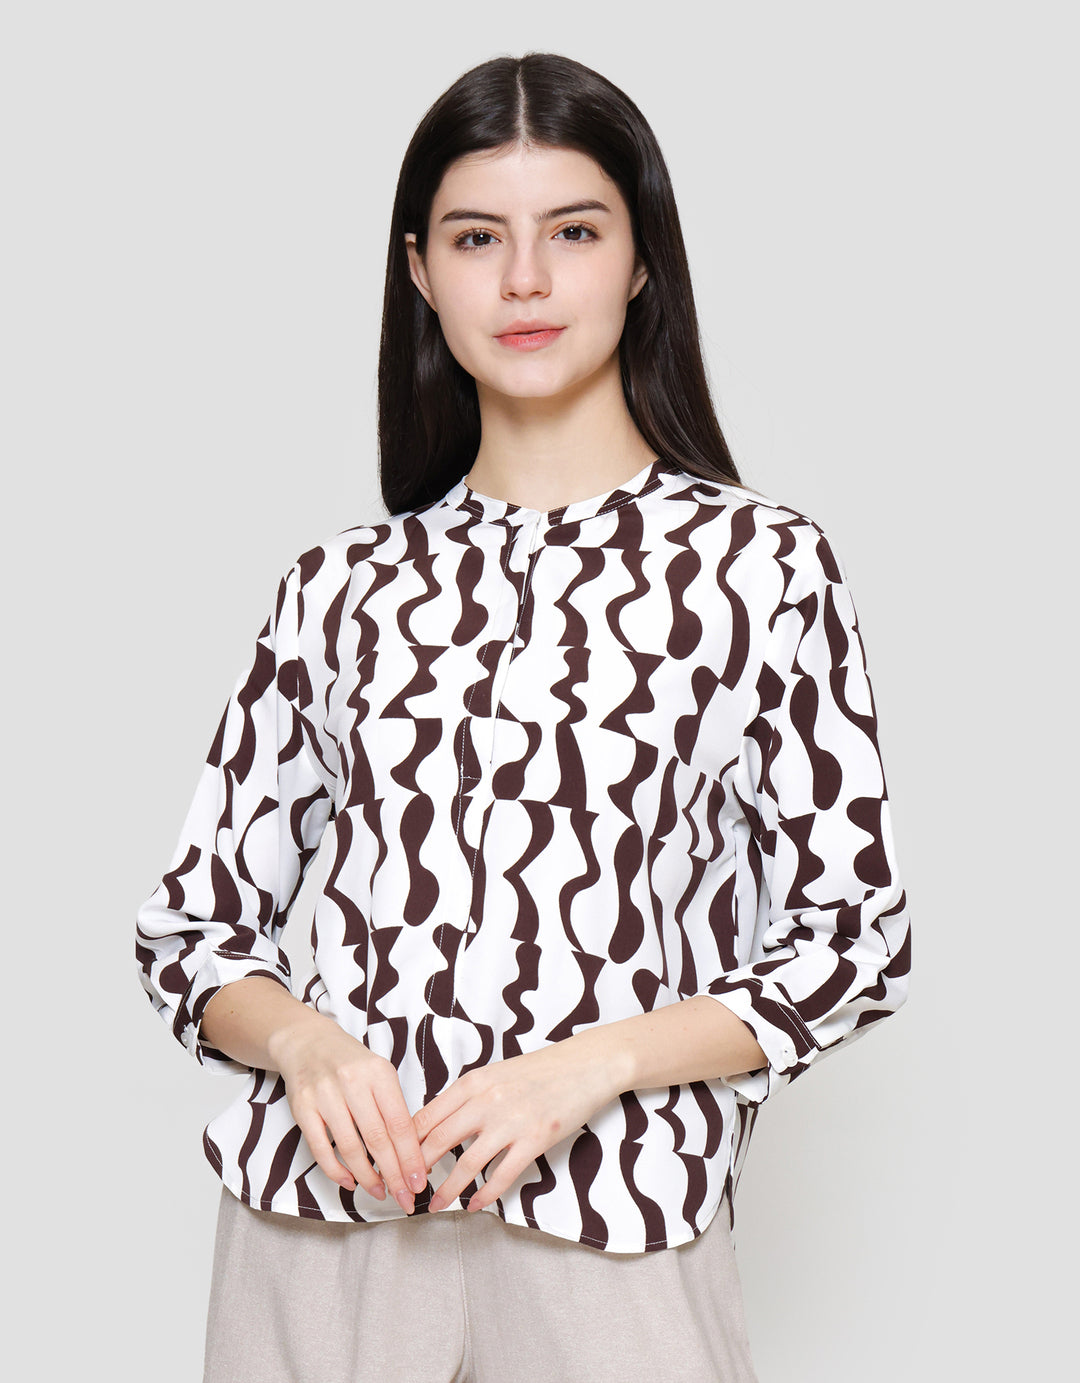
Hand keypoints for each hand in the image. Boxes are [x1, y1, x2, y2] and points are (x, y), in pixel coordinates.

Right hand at [270, 1012, 429, 1212]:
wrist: (308, 1043)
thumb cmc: (351, 1064)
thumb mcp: (379, 1075)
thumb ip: (394, 1110)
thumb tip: (413, 1156)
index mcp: (379, 1073)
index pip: (399, 1123)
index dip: (411, 1157)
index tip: (419, 1182)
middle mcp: (352, 1081)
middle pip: (377, 1139)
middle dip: (394, 1174)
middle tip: (405, 1198)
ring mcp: (324, 1094)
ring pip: (350, 1147)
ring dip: (367, 1177)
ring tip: (380, 1193)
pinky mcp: (302, 1108)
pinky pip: (320, 1149)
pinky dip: (336, 1171)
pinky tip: (350, 1182)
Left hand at [412, 1036, 622, 1212]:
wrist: (584, 1065)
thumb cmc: (540, 1070)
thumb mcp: (496, 1074)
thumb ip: (468, 1097)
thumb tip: (438, 1123)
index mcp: (473, 1083)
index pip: (427, 1116)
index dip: (406, 1143)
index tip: (396, 1161)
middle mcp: (487, 1101)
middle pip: (438, 1140)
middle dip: (418, 1169)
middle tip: (406, 1188)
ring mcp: (511, 1122)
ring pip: (467, 1163)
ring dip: (447, 1189)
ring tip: (435, 1205)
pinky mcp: (535, 1140)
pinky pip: (502, 1175)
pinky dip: (485, 1195)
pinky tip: (475, 1205)